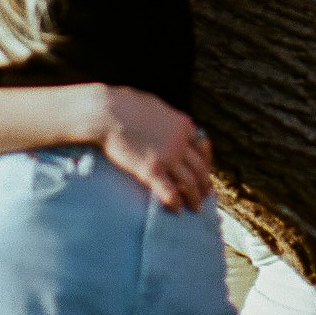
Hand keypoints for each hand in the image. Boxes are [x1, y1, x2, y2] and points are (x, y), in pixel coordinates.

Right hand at [79, 85, 212, 211]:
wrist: (108, 112)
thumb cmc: (126, 104)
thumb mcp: (156, 106)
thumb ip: (168, 119)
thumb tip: (169, 124)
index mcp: (183, 124)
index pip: (203, 146)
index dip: (206, 160)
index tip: (205, 170)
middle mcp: (180, 141)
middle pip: (200, 166)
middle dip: (204, 182)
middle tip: (206, 193)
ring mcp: (167, 156)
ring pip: (189, 182)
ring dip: (195, 197)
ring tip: (196, 207)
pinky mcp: (151, 170)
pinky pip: (169, 191)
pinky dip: (175, 202)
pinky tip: (177, 210)